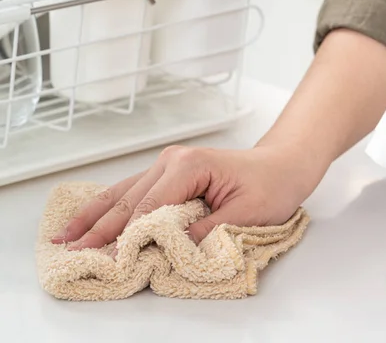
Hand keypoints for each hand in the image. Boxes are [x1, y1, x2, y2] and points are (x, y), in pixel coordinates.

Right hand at [52, 144, 323, 248]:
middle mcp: (172, 160)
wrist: (282, 165)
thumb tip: (169, 250)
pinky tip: (91, 216)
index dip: (127, 237)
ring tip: (66, 236)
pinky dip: (111, 206)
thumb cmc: (271, 185)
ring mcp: (168, 163)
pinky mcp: (170, 171)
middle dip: (101, 229)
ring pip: (123, 192)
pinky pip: (134, 189)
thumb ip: (204, 232)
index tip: (109, 262)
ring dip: (95, 215)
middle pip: (129, 200)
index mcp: (188, 166)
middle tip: (75, 254)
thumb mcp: (245, 214)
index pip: (148, 208)